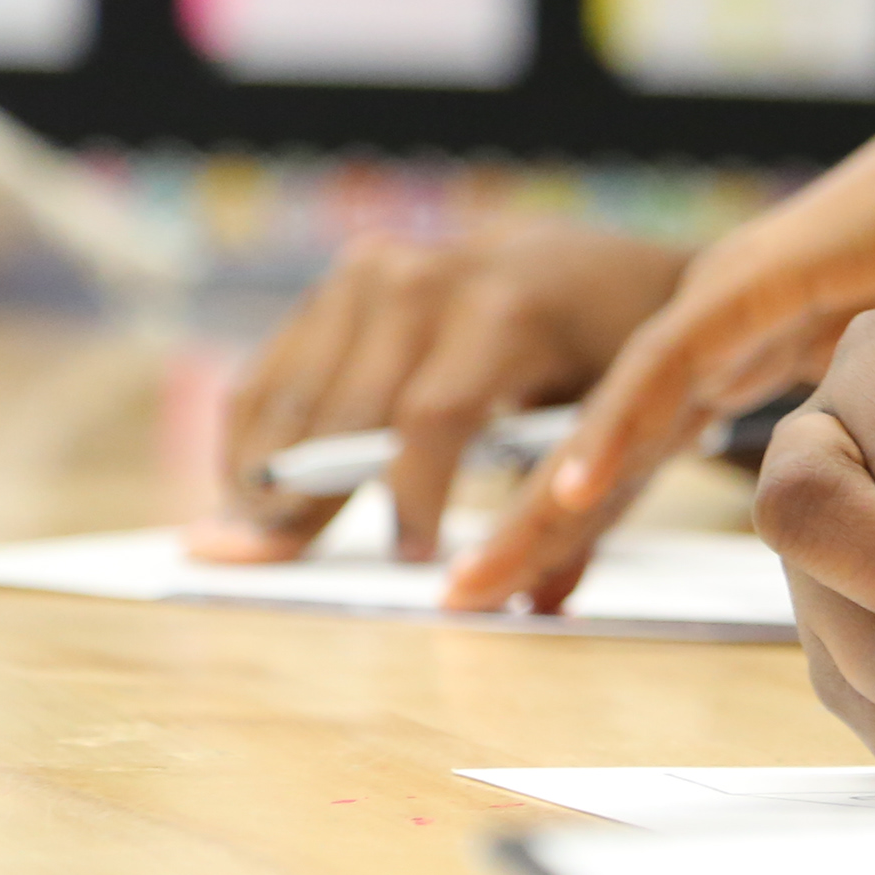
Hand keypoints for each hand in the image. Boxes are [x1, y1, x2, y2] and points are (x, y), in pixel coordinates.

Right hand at [196, 226, 688, 563]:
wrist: (615, 265)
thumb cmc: (626, 360)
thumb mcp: (624, 423)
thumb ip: (577, 516)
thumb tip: (534, 609)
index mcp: (505, 306)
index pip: (432, 416)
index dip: (411, 496)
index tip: (409, 562)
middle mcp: (428, 277)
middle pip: (345, 411)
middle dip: (310, 500)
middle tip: (278, 570)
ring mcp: (374, 270)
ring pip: (291, 393)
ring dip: (259, 473)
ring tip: (248, 545)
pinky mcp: (341, 278)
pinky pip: (274, 367)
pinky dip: (253, 432)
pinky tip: (249, 491)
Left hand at [444, 117, 874, 612]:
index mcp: (753, 353)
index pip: (645, 452)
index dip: (589, 526)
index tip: (537, 599)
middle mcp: (723, 327)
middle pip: (607, 441)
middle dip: (532, 528)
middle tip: (466, 598)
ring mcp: (732, 298)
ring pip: (613, 411)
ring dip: (545, 496)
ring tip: (484, 570)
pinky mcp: (756, 276)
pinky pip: (669, 362)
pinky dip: (619, 426)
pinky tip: (573, 487)